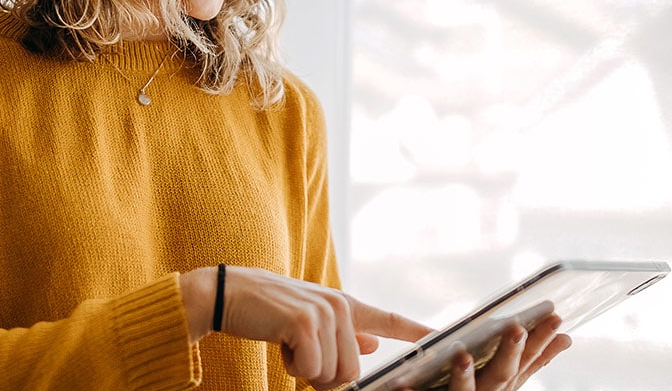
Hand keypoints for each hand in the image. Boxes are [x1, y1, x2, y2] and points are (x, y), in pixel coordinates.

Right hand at [180, 265, 433, 388]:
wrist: (228, 294)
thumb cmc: (268, 311)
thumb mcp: (309, 320)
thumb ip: (344, 333)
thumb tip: (371, 345)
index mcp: (345, 305)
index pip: (389, 320)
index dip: (418, 332)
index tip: (444, 339)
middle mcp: (340, 306)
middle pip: (352, 371)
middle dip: (324, 378)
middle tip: (300, 358)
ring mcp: (324, 312)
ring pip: (332, 374)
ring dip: (306, 372)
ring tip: (288, 345)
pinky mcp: (304, 322)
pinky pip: (310, 369)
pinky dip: (291, 367)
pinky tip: (279, 343)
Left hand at [402, 313, 572, 390]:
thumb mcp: (508, 380)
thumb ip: (532, 361)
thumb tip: (565, 338)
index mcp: (503, 385)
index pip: (526, 362)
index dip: (541, 341)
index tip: (555, 317)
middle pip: (501, 376)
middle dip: (509, 352)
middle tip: (516, 327)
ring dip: (464, 375)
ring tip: (461, 353)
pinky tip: (403, 386)